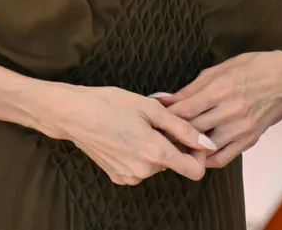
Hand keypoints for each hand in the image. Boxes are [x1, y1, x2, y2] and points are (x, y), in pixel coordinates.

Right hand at [50, 84, 218, 184]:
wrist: (74, 115)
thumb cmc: (111, 104)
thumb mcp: (151, 108)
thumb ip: (183, 128)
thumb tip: (207, 142)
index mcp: (155, 153)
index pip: (195, 170)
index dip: (199, 153)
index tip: (191, 136)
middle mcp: (144, 171)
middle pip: (175, 162)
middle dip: (173, 143)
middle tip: (157, 120)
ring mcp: (130, 176)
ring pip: (158, 164)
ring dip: (156, 146)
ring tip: (139, 125)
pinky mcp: (118, 176)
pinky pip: (141, 167)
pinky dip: (141, 153)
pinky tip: (127, 135)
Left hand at [155, 51, 281, 168]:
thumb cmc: (250, 68)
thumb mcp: (220, 69)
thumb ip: (191, 88)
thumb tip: (164, 99)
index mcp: (222, 88)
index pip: (185, 109)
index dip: (166, 116)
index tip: (154, 118)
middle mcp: (232, 110)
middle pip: (193, 129)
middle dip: (173, 133)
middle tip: (158, 134)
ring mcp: (242, 127)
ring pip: (206, 146)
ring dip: (188, 148)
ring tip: (174, 145)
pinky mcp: (250, 139)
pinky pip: (223, 158)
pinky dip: (207, 159)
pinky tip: (197, 153)